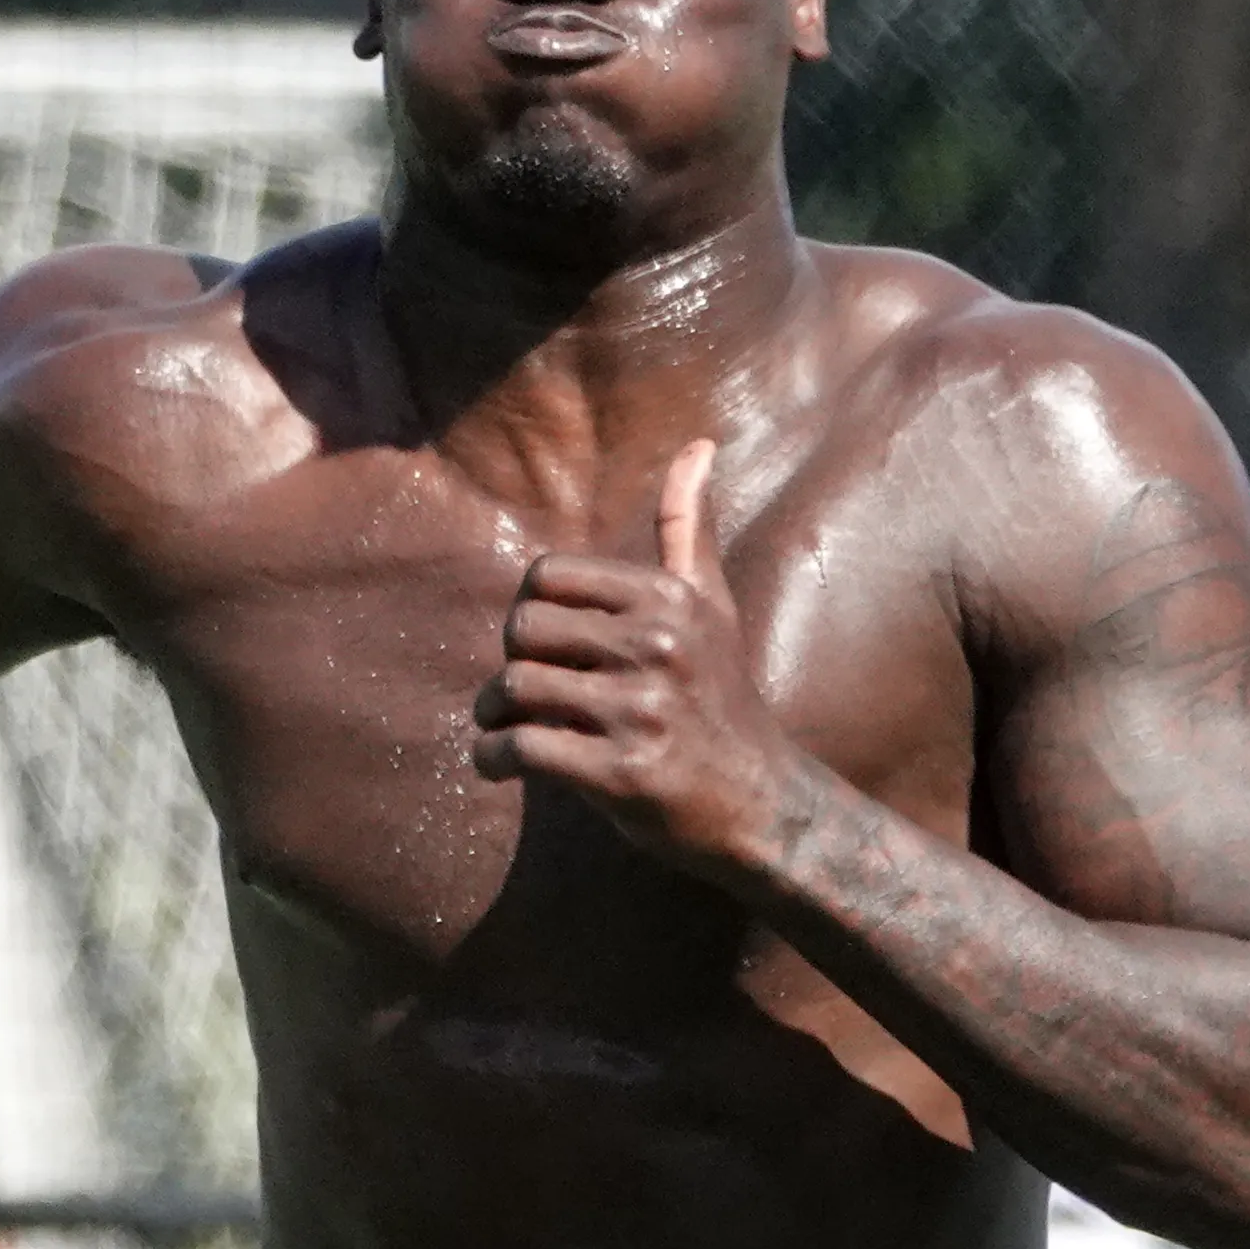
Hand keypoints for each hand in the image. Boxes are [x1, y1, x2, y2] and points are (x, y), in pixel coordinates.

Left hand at [474, 439, 810, 871]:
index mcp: (669, 600)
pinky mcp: (622, 773)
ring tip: (502, 728)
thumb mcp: (712, 606)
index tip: (543, 645)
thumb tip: (698, 444)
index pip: (546, 576)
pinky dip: (492, 759)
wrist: (759, 803)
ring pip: (514, 688)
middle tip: (514, 695)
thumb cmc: (721, 698)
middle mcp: (658, 647)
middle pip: (523, 629)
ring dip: (490, 715)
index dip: (530, 611)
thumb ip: (687, 528)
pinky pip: (522, 748)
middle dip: (509, 663)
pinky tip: (498, 765)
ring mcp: (641, 711)